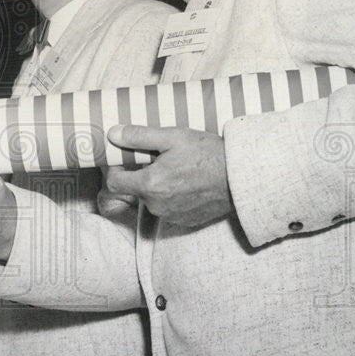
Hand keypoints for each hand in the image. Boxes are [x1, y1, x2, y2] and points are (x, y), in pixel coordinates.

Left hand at [103, 125, 232, 226]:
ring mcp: (171, 216)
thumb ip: (139, 137)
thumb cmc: (208, 155)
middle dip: (140, 174)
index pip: (114, 183)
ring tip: (177, 169)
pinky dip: (172, 197)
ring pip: (152, 200)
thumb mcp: (173, 137)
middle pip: (134, 190)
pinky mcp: (186, 221)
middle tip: (157, 158)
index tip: (123, 159)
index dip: (114, 170)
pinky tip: (187, 183)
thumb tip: (113, 134)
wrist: (241, 177)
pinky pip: (169, 209)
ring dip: (157, 186)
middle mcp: (157, 205)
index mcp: (150, 185)